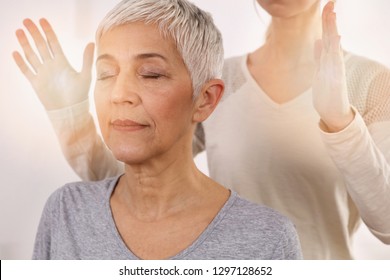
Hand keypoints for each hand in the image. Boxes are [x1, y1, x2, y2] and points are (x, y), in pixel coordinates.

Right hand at [13, 18, 93, 109]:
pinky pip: (27, 71)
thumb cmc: (80, 95)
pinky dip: (21, 62)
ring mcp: (43, 74)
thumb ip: (87, 59)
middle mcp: (51, 66)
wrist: (70, 112)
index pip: (53, 43)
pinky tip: (15, 52)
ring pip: (32, 55)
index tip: (42, 20)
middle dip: (34, 33)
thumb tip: (91, 43)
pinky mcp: (36, 83)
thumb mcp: (85, 76)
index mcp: (62, 62)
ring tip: (19, 31)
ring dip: (25, 44)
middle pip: (40, 46)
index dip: (48, 31)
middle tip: (27, 20)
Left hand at [312, 1, 353, 131]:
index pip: (327, 37)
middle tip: (330, 3)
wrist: (334, 113)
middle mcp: (333, 63)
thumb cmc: (327, 93)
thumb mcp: (319, 72)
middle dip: (329, 21)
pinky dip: (336, 52)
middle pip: (331, 38)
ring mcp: (335, 72)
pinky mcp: (335, 81)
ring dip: (332, 31)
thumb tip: (318, 41)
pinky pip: (336, 64)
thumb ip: (319, 57)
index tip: (327, 6)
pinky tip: (337, 40)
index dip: (326, 23)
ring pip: (334, 48)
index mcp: (328, 61)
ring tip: (332, 15)